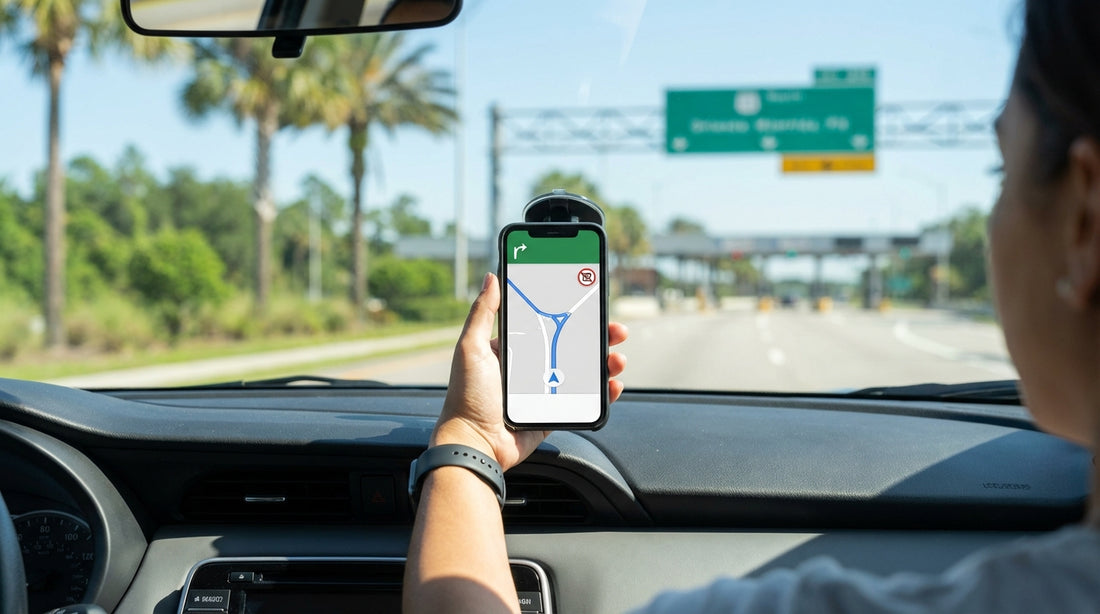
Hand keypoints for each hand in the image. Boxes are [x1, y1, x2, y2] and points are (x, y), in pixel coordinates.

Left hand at [431, 272, 627, 470]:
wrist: (475, 444)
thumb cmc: (467, 397)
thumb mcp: (471, 348)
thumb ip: (483, 313)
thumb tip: (492, 277)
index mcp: (512, 350)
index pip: (547, 325)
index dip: (570, 315)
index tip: (590, 305)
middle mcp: (529, 368)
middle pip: (571, 346)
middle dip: (597, 337)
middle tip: (615, 330)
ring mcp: (543, 391)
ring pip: (582, 372)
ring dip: (604, 363)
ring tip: (616, 359)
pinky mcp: (553, 413)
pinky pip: (583, 401)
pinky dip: (602, 393)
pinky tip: (613, 385)